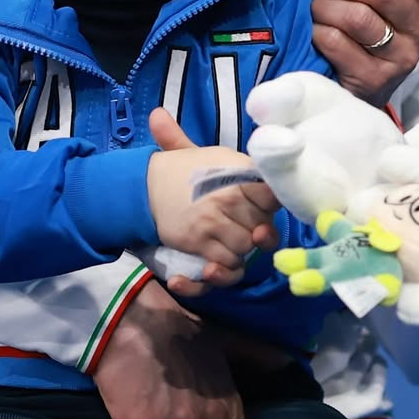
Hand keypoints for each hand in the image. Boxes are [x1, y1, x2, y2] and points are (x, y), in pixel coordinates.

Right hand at [146, 109, 279, 286]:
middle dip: (259, 228)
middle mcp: (228, 195)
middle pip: (265, 225)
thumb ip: (239, 159)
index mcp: (237, 171)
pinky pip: (228, 262)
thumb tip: (250, 155)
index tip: (264, 204)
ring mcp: (214, 220)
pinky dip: (228, 263)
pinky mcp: (199, 241)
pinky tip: (222, 251)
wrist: (144, 185)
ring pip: (248, 247)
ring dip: (243, 247)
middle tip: (245, 222)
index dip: (273, 203)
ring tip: (232, 236)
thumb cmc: (185, 169)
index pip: (274, 194)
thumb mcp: (214, 156)